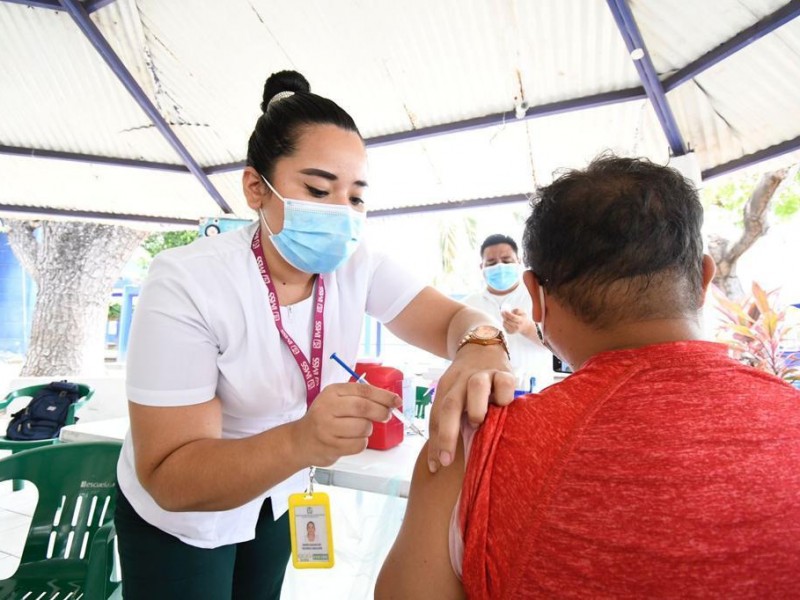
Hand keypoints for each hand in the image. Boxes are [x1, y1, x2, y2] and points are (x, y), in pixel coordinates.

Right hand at [292, 383, 400, 466]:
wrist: (300, 440)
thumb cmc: (325, 418)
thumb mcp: (337, 400)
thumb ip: (360, 398)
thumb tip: (391, 402)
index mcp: (332, 392)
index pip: (363, 390)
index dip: (384, 396)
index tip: (397, 401)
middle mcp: (327, 408)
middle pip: (364, 408)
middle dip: (381, 412)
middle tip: (386, 416)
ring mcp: (328, 428)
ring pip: (363, 428)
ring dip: (368, 430)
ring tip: (359, 429)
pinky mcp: (331, 446)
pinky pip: (359, 444)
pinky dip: (361, 443)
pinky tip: (352, 440)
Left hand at [427, 343, 514, 472]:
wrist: (481, 345)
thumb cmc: (467, 383)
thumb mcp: (454, 396)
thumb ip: (448, 423)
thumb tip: (438, 465)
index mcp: (446, 389)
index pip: (436, 417)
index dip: (435, 442)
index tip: (437, 466)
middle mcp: (461, 381)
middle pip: (450, 405)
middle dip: (447, 434)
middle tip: (448, 459)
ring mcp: (483, 375)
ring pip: (475, 387)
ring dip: (475, 408)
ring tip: (478, 422)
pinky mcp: (504, 372)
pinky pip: (504, 382)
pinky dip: (503, 396)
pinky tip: (504, 406)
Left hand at [501, 307, 532, 334]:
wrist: (524, 327)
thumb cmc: (522, 318)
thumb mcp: (522, 312)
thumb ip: (517, 310)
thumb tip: (512, 311)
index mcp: (521, 321)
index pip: (513, 317)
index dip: (508, 314)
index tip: (505, 311)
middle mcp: (517, 326)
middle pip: (508, 321)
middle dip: (504, 316)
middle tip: (502, 312)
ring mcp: (513, 330)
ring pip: (505, 324)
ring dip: (504, 320)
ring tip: (506, 317)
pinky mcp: (510, 332)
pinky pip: (504, 327)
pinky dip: (504, 323)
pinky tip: (507, 322)